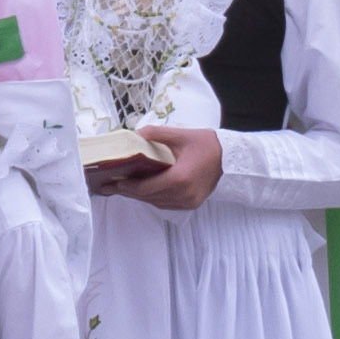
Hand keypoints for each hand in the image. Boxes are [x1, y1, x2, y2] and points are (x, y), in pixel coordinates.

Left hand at [110, 126, 224, 211]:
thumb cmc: (206, 144)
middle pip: (148, 197)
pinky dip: (153, 197)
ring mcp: (188, 202)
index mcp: (179, 178)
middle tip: (110, 186)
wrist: (230, 158)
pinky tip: (143, 189)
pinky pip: (165, 203)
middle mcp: (183, 195)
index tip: (112, 182)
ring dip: (140, 195)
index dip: (127, 186)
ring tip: (122, 187)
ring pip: (156, 202)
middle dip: (128, 191)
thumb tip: (134, 134)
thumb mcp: (180, 135)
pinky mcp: (191, 204)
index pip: (146, 187)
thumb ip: (156, 134)